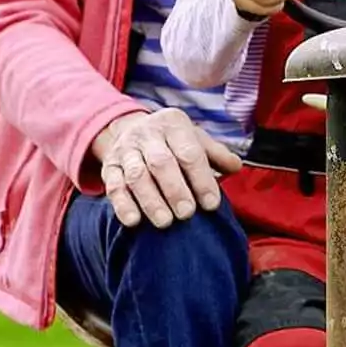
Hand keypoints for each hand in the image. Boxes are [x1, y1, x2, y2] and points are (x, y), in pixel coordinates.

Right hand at [91, 105, 243, 228]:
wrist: (131, 130)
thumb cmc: (173, 142)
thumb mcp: (196, 139)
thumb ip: (216, 154)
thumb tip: (236, 167)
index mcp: (173, 124)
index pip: (189, 152)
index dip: (201, 179)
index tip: (211, 204)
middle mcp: (147, 134)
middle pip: (161, 163)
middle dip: (175, 190)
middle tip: (187, 214)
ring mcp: (125, 150)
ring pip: (137, 176)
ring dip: (151, 201)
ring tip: (165, 222)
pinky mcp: (109, 167)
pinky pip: (114, 186)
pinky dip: (123, 205)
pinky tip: (134, 222)